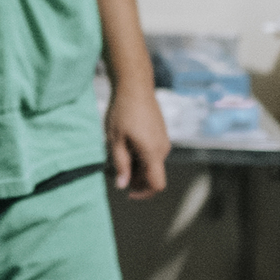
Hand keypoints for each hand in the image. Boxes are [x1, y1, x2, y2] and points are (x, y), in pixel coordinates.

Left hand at [105, 80, 169, 197]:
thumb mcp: (116, 140)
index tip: (128, 192)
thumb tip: (122, 185)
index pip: (157, 184)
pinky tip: (127, 146)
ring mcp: (163, 140)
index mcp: (152, 152)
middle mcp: (163, 148)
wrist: (135, 86)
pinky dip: (142, 156)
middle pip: (153, 175)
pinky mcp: (161, 132)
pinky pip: (154, 152)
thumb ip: (120, 164)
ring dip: (138, 167)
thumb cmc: (123, 111)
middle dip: (137, 180)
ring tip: (118, 157)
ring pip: (153, 164)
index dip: (144, 193)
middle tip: (116, 173)